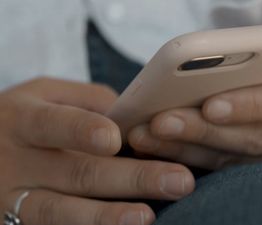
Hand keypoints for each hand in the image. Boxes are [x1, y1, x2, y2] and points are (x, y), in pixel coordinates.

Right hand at [0, 78, 193, 224]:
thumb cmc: (23, 118)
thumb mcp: (43, 96)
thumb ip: (88, 101)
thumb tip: (136, 121)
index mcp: (24, 120)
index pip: (53, 124)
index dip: (82, 131)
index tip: (115, 140)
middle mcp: (18, 162)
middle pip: (77, 173)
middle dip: (132, 178)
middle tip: (179, 181)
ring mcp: (14, 199)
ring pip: (61, 213)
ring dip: (108, 217)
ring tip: (149, 217)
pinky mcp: (17, 222)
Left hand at [129, 65, 261, 169]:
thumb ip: (244, 61)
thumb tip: (191, 65)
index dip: (249, 106)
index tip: (210, 106)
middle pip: (252, 139)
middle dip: (202, 131)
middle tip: (161, 122)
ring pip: (229, 159)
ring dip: (184, 148)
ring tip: (147, 136)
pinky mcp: (255, 170)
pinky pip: (218, 169)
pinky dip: (185, 158)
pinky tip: (156, 149)